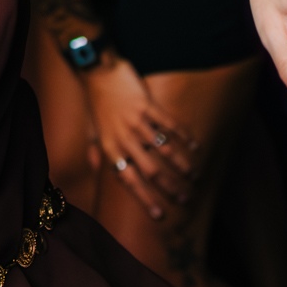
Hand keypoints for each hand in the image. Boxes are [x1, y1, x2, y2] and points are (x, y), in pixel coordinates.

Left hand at [79, 55, 195, 219]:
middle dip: (169, 188)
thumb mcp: (91, 131)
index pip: (129, 180)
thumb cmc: (95, 103)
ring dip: (182, 165)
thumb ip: (95, 153)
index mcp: (110, 148)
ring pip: (164, 150)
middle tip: (185, 199)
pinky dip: (184, 136)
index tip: (160, 215)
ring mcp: (136, 121)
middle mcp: (123, 138)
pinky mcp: (146, 105)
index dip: (145, 199)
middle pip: (150, 170)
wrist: (96, 71)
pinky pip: (169, 124)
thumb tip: (98, 171)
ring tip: (194, 176)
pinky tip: (195, 146)